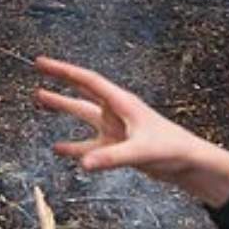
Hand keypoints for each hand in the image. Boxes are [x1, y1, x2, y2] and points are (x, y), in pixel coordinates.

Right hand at [36, 58, 228, 207]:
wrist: (190, 164)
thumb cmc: (172, 150)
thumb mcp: (141, 152)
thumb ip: (111, 158)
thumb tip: (83, 165)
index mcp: (121, 103)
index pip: (87, 81)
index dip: (62, 71)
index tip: (41, 63)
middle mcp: (115, 112)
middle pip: (82, 91)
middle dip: (60, 80)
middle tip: (38, 70)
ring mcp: (114, 129)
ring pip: (82, 114)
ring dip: (62, 107)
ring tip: (39, 99)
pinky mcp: (116, 147)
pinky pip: (88, 145)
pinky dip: (73, 147)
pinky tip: (58, 148)